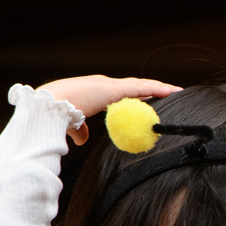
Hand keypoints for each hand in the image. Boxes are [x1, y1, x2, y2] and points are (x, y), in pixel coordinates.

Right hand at [37, 74, 182, 144]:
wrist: (50, 106)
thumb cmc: (57, 114)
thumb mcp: (72, 124)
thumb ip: (80, 131)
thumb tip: (81, 141)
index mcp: (96, 92)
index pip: (122, 93)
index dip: (136, 95)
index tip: (148, 99)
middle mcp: (104, 84)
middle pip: (134, 86)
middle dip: (151, 89)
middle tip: (168, 93)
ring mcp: (110, 85)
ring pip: (141, 85)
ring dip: (159, 87)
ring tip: (175, 91)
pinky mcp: (114, 88)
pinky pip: (142, 88)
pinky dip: (157, 89)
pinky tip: (170, 91)